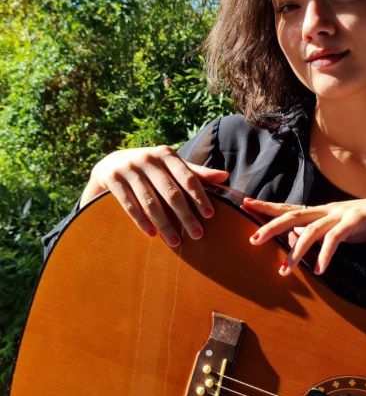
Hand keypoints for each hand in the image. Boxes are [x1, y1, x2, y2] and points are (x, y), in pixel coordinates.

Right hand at [80, 146, 228, 245]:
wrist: (110, 164)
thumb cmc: (150, 168)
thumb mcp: (171, 166)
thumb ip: (195, 173)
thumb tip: (225, 176)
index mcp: (166, 154)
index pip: (187, 177)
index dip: (199, 196)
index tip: (210, 215)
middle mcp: (148, 159)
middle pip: (171, 192)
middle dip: (185, 215)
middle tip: (198, 235)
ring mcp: (129, 168)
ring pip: (150, 202)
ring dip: (165, 224)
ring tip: (176, 242)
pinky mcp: (113, 179)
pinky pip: (129, 204)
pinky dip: (141, 221)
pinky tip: (152, 235)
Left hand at [244, 195, 365, 274]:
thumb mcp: (338, 231)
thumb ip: (317, 235)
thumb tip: (293, 239)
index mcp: (321, 211)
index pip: (289, 208)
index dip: (267, 207)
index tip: (246, 204)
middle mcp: (327, 210)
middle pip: (293, 215)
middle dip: (271, 227)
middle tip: (253, 239)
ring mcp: (341, 214)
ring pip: (311, 230)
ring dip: (296, 251)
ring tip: (286, 269)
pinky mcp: (356, 221)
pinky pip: (336, 239)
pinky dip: (325, 255)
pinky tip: (319, 270)